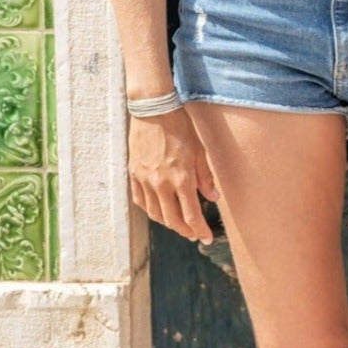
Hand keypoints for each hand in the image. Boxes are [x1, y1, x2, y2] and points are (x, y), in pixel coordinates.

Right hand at [128, 106, 218, 240]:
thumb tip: (213, 198)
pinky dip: (151, 209)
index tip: (206, 238)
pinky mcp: (134, 174)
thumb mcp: (199, 151)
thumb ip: (205, 177)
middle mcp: (161, 183)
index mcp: (181, 178)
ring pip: (155, 213)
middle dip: (185, 230)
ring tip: (179, 223)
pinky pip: (141, 201)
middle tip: (193, 234)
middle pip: (172, 220)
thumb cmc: (180, 128)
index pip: (192, 215)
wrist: (153, 110)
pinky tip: (160, 209)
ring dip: (168, 223)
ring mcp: (144, 180)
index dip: (200, 230)